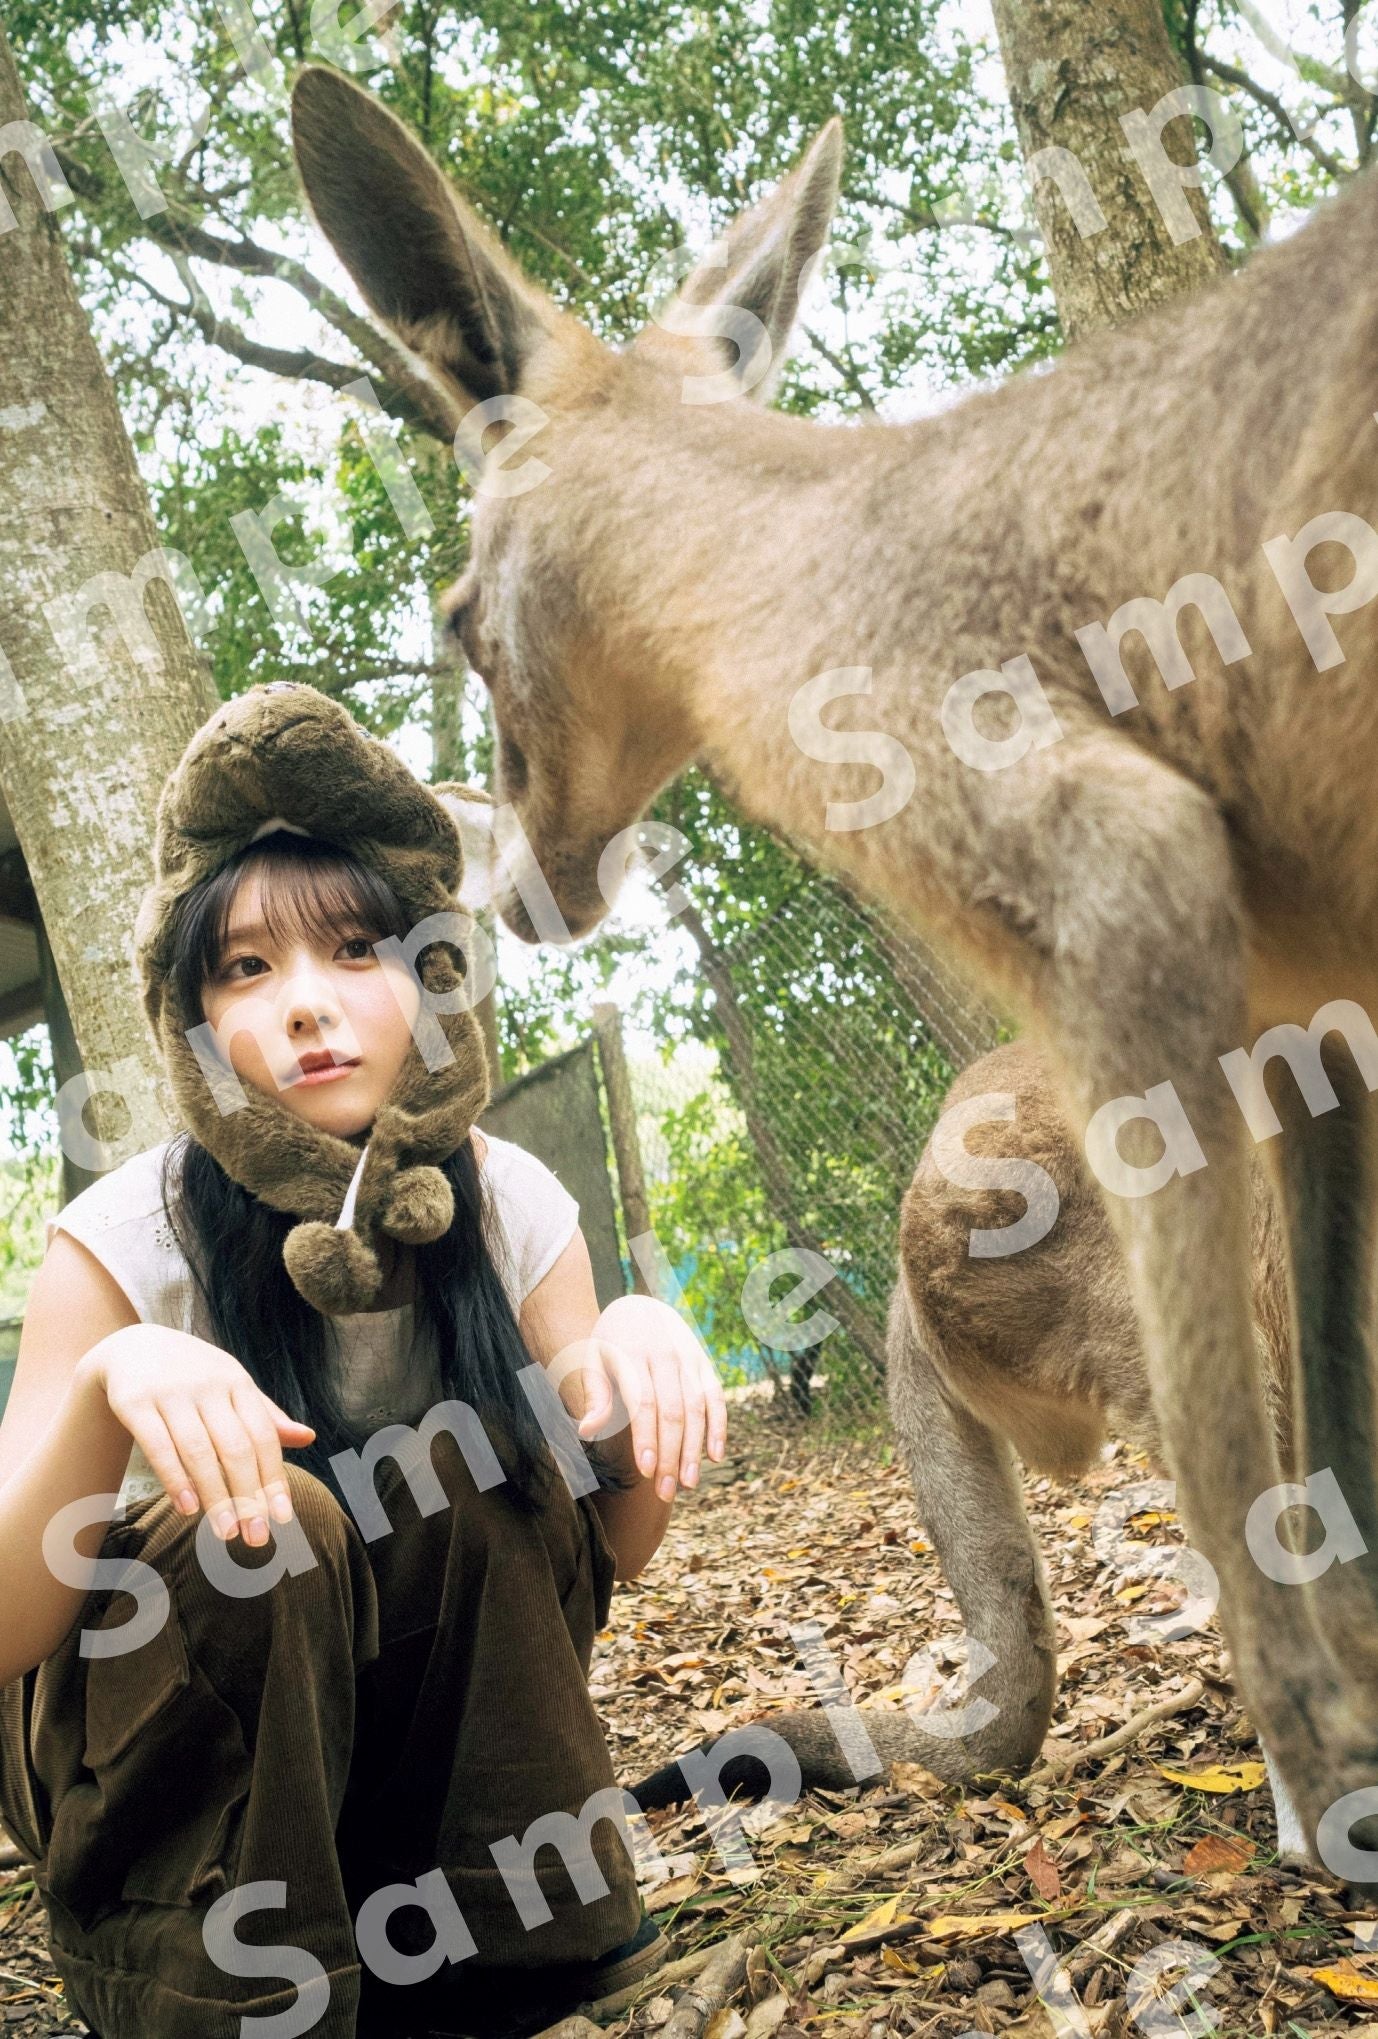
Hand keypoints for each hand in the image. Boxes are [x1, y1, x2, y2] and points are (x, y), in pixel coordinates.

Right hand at [81, 1325, 315, 1544]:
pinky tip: (188, 1509)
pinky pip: (159, 1446)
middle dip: (249, 1495)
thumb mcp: (231, 1386)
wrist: (132, 1347)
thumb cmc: (193, 1375)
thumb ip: (265, 1416)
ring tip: (226, 1532)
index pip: (263, 1436)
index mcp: (237, 1382)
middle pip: (235, 1447)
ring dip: (215, 1496)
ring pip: (199, 1451)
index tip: (283, 1517)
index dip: (274, 1477)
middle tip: (256, 1537)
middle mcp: (208, 1385)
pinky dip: (176, 1480)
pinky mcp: (135, 1402)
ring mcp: (171, 1393)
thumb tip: (309, 1438)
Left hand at [569, 1296, 727, 1502]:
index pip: (644, 1401)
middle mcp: (665, 1355)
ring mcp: (689, 1359)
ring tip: (689, 1484)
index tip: (645, 1471)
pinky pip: (716, 1397)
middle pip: (673, 1411)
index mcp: (632, 1353)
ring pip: (697, 1408)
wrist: (641, 1305)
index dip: (647, 1437)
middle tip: (666, 1492)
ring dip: (695, 1448)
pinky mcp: (705, 1364)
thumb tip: (586, 1432)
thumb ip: (594, 1394)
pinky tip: (715, 1456)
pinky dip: (719, 1427)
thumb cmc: (610, 1342)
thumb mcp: (592, 1359)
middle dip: (671, 1454)